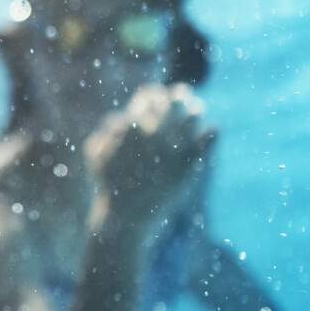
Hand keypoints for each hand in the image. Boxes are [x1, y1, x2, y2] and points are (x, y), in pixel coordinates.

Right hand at [86, 85, 216, 238]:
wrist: (127, 217)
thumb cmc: (109, 185)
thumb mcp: (96, 155)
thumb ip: (107, 131)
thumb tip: (121, 117)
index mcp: (134, 125)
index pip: (149, 97)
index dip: (153, 93)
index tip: (157, 94)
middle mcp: (157, 132)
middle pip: (173, 102)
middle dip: (178, 95)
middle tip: (182, 94)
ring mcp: (176, 147)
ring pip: (192, 117)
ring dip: (195, 110)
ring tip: (197, 110)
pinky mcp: (191, 163)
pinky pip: (208, 140)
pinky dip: (212, 132)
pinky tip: (213, 129)